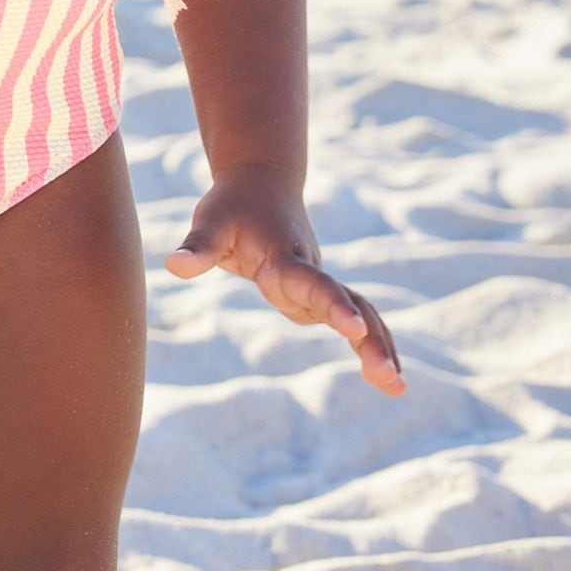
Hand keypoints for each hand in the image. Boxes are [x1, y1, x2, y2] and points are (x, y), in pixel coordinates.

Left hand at [165, 169, 404, 393]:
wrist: (263, 181)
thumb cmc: (232, 205)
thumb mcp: (210, 222)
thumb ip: (197, 246)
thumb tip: (173, 265)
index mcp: (284, 259)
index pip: (312, 284)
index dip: (332, 304)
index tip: (354, 328)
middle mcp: (309, 271)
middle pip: (349, 306)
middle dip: (370, 341)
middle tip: (389, 378)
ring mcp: (319, 282)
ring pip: (361, 313)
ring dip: (381, 346)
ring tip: (397, 388)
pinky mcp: (321, 291)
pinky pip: (356, 316)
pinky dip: (374, 342)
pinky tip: (385, 376)